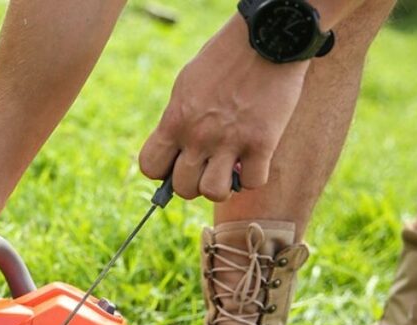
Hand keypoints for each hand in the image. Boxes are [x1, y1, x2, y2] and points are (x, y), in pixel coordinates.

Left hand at [139, 15, 308, 200]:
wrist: (266, 39)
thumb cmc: (225, 59)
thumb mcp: (187, 86)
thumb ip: (178, 119)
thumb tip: (176, 151)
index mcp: (175, 120)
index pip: (150, 167)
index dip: (162, 171)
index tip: (177, 163)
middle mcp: (198, 135)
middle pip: (183, 188)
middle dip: (194, 183)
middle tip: (208, 166)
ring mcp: (230, 141)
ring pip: (214, 193)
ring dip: (222, 186)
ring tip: (229, 168)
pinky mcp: (263, 142)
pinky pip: (252, 182)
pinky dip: (254, 176)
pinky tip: (255, 159)